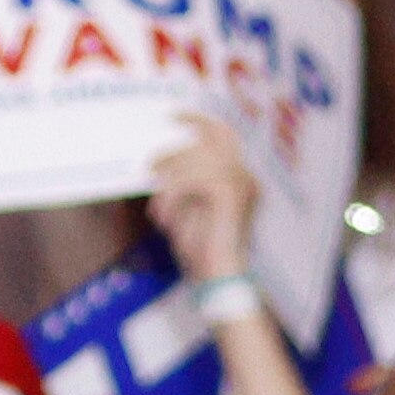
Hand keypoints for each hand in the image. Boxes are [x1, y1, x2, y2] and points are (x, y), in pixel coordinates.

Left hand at [147, 118, 261, 284]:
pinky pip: (190, 180)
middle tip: (149, 163)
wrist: (218, 278)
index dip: (197, 119)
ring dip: (169, 182)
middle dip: (175, 149)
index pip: (222, 133)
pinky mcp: (229, 193)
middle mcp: (245, 175)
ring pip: (194, 159)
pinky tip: (165, 218)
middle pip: (208, 138)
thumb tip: (156, 161)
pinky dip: (171, 198)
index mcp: (240, 176)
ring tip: (158, 208)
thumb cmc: (201, 249)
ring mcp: (241, 181)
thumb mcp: (185, 207)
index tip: (170, 116)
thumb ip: (179, 181)